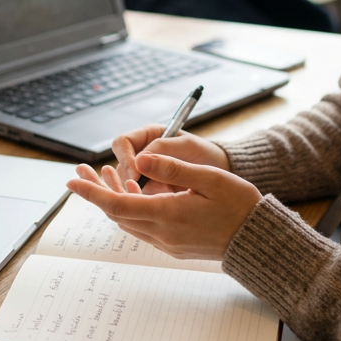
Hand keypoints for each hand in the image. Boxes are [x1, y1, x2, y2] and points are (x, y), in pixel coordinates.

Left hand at [67, 154, 260, 259]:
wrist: (258, 240)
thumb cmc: (239, 205)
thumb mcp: (209, 177)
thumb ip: (173, 168)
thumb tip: (142, 158)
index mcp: (169, 214)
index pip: (118, 205)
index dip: (92, 193)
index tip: (72, 180)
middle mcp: (163, 233)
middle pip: (117, 213)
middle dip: (96, 191)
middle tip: (81, 170)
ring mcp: (167, 242)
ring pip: (128, 221)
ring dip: (113, 199)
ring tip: (104, 173)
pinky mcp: (173, 245)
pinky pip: (142, 227)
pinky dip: (130, 208)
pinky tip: (131, 191)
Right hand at [111, 126, 229, 193]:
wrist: (222, 176)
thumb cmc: (205, 154)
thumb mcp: (186, 147)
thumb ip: (163, 150)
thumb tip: (139, 161)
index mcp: (147, 137)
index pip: (122, 144)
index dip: (125, 159)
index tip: (135, 175)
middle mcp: (140, 155)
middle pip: (119, 167)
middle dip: (128, 181)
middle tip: (142, 191)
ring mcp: (143, 176)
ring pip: (126, 186)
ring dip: (139, 193)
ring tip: (163, 195)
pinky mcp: (149, 194)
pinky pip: (138, 199)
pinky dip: (148, 203)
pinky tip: (164, 203)